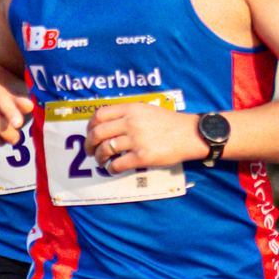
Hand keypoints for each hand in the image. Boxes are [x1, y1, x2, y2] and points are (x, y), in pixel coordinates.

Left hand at [81, 101, 203, 174]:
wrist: (190, 135)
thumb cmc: (169, 123)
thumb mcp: (147, 110)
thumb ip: (128, 113)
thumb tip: (108, 124)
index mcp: (131, 109)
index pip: (100, 115)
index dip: (90, 126)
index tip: (89, 133)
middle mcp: (130, 122)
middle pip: (98, 133)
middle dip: (89, 144)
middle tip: (89, 151)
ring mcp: (136, 139)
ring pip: (105, 149)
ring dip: (99, 158)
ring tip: (101, 161)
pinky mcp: (142, 156)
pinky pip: (118, 164)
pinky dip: (111, 169)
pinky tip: (112, 169)